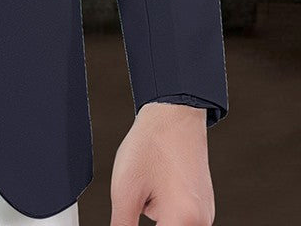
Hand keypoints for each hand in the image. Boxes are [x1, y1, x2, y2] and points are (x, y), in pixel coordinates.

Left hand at [109, 102, 214, 224]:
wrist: (174, 114)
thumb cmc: (152, 144)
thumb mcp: (125, 190)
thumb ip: (122, 225)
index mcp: (185, 221)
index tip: (130, 213)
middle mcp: (202, 222)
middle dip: (149, 219)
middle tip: (140, 196)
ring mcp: (205, 214)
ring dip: (157, 217)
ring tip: (148, 186)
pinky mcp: (202, 206)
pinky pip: (180, 218)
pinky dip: (166, 210)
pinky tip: (157, 184)